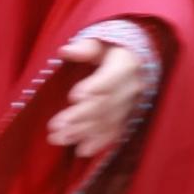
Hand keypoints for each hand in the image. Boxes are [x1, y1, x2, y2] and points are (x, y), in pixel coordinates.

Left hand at [48, 37, 145, 158]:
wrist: (138, 61)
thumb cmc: (113, 49)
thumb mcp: (101, 42)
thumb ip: (85, 47)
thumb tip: (65, 50)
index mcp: (125, 66)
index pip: (111, 79)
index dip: (95, 88)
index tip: (74, 96)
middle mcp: (131, 88)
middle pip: (105, 105)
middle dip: (80, 117)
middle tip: (55, 126)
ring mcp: (130, 106)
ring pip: (107, 121)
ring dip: (83, 132)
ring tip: (59, 139)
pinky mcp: (127, 118)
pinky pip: (114, 133)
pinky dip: (99, 143)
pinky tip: (81, 151)